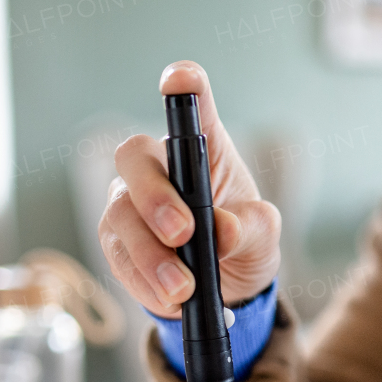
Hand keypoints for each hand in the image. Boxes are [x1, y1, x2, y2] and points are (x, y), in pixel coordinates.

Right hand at [98, 61, 280, 316]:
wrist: (226, 290)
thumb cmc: (243, 244)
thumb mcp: (263, 239)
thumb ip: (252, 229)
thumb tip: (223, 232)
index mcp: (204, 150)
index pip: (192, 108)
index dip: (183, 87)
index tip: (180, 80)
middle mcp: (161, 168)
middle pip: (135, 159)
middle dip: (156, 197)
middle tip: (185, 233)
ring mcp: (131, 204)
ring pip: (120, 215)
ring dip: (151, 255)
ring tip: (184, 288)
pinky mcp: (117, 243)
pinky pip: (118, 258)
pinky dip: (144, 283)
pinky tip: (171, 300)